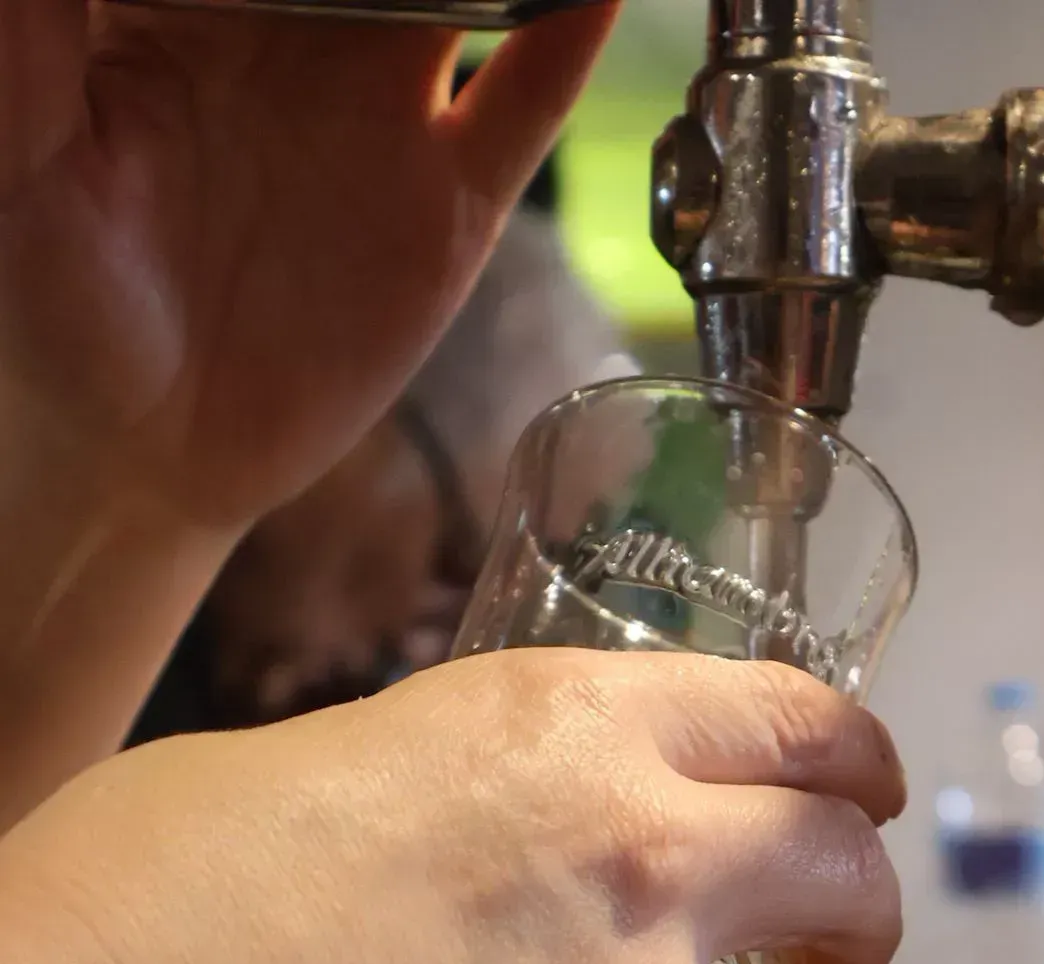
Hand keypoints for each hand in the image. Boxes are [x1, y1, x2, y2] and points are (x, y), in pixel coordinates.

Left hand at [0, 1, 617, 821]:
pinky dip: (565, 44)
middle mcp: (308, 45)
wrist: (145, 455)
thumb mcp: (31, 138)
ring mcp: (386, 126)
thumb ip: (52, 47)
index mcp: (201, 7)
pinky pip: (520, 108)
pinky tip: (602, 0)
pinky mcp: (445, 212)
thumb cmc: (66, 301)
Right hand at [3, 649, 903, 963]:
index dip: (859, 766)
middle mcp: (647, 861)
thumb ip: (455, 788)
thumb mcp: (353, 753)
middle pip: (851, 883)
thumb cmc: (187, 862)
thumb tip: (446, 839)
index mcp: (586, 730)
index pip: (796, 720)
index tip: (867, 803)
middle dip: (870, 940)